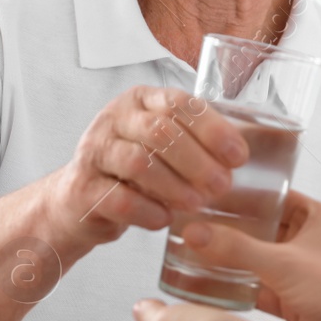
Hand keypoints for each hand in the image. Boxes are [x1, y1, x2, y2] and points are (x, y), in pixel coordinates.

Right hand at [41, 86, 247, 253]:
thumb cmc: (132, 171)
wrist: (79, 200)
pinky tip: (166, 220)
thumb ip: (196, 142)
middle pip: (160, 131)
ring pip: (139, 163)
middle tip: (222, 185)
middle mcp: (113, 119)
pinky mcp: (82, 188)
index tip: (239, 156)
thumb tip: (242, 155)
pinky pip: (120, 199)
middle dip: (197, 161)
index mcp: (140, 101)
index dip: (213, 129)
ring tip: (197, 204)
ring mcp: (94, 152)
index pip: (180, 103)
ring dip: (175, 186)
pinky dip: (148, 212)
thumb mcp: (162, 146)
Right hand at [178, 191, 320, 320]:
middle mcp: (312, 241)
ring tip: (195, 252)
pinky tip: (210, 285)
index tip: (213, 196)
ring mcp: (303, 271)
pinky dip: (240, 286)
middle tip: (196, 225)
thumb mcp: (282, 263)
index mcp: (319, 218)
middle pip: (265, 229)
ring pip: (260, 259)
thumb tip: (194, 232)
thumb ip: (236, 248)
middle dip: (233, 229)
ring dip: (234, 259)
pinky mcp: (294, 299)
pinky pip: (260, 287)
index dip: (246, 196)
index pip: (277, 197)